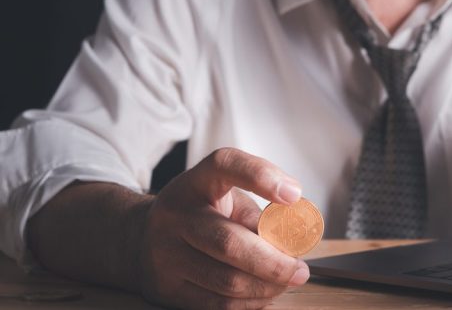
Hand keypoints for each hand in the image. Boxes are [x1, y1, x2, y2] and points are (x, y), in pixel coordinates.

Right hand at [138, 148, 308, 309]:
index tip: (293, 195)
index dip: (261, 176)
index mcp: (194, 183)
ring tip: (286, 281)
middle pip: (229, 242)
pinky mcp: (167, 288)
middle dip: (273, 262)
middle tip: (300, 269)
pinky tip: (265, 294)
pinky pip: (217, 304)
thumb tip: (290, 243)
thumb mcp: (225, 200)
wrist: (141, 239)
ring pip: (227, 280)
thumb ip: (255, 214)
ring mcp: (165, 255)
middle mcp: (174, 215)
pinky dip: (250, 302)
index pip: (224, 165)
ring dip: (266, 286)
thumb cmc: (201, 215)